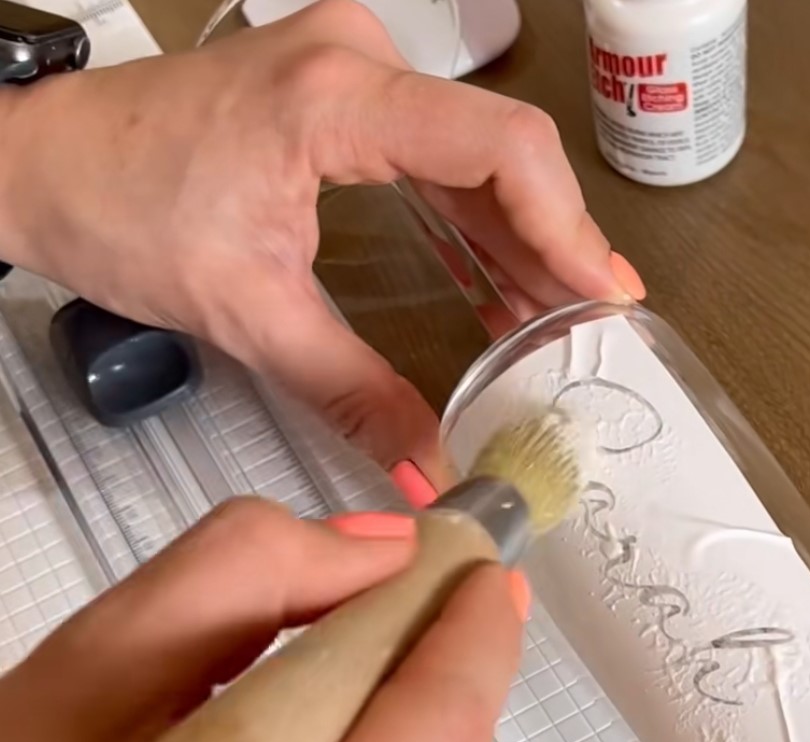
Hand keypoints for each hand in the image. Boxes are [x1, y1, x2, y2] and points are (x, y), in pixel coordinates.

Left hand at [0, 0, 643, 485]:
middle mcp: (356, 60)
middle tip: (590, 326)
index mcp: (337, 97)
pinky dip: (472, 218)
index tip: (605, 298)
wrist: (47, 166)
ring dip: (517, 237)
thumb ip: (353, 393)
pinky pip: (434, 153)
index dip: (567, 228)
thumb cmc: (120, 212)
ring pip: (472, 153)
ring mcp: (350, 70)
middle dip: (551, 244)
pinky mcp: (339, 96)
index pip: (497, 150)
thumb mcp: (249, 315)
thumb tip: (427, 464)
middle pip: (498, 151)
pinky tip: (499, 277)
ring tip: (553, 318)